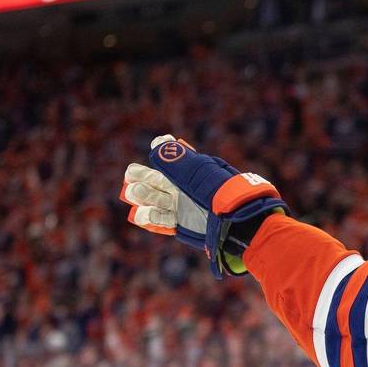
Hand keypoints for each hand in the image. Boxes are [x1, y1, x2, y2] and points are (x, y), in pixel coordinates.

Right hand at [120, 135, 287, 278]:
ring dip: (143, 196)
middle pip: (154, 181)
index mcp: (190, 171)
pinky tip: (143, 213)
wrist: (236, 220)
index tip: (146, 159)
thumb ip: (177, 158)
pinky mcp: (181, 225)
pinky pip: (159, 221)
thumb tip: (157, 141)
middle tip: (132, 178)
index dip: (155, 158)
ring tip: (136, 194)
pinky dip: (149, 217)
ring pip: (153, 200)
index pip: (167, 160)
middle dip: (140, 178)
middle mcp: (185, 188)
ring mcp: (182, 207)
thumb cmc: (219, 191)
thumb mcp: (199, 171)